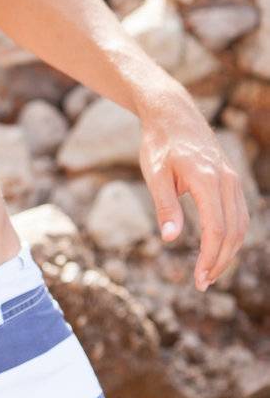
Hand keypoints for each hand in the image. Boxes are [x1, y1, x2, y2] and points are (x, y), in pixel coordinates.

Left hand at [139, 88, 248, 289]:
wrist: (173, 114)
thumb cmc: (159, 144)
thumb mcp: (154, 174)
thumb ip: (165, 206)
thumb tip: (171, 239)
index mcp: (207, 179)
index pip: (217, 228)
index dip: (210, 257)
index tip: (199, 279)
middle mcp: (226, 180)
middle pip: (233, 231)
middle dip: (220, 261)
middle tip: (202, 283)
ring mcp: (232, 180)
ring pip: (241, 225)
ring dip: (229, 252)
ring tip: (210, 272)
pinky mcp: (231, 180)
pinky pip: (239, 214)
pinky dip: (232, 236)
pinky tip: (218, 249)